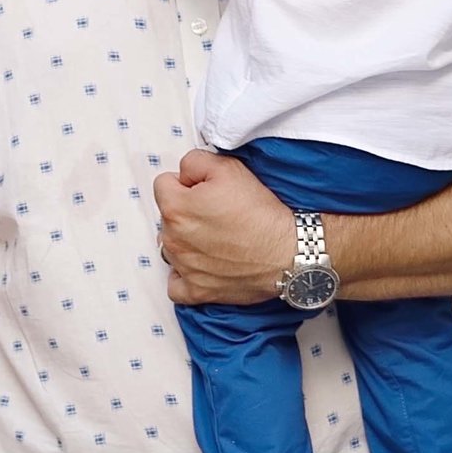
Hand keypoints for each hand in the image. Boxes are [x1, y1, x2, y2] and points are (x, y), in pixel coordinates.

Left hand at [154, 145, 295, 305]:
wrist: (288, 251)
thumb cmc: (260, 213)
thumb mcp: (229, 168)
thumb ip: (194, 162)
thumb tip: (183, 174)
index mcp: (176, 208)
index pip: (163, 185)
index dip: (185, 183)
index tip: (204, 190)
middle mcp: (173, 239)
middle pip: (167, 217)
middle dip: (186, 212)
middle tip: (217, 214)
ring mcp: (183, 267)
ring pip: (170, 248)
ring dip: (186, 242)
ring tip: (215, 238)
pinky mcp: (197, 290)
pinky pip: (175, 285)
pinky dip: (184, 276)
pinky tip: (200, 266)